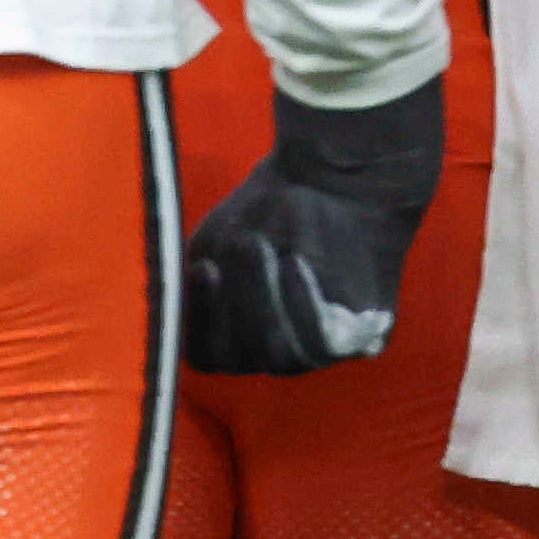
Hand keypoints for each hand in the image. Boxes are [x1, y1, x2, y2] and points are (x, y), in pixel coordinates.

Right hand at [180, 78, 446, 376]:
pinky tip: (295, 264)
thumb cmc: (271, 210)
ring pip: (280, 356)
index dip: (200, 320)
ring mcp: (319, 350)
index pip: (206, 355)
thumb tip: (176, 319)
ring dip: (265, 300)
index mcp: (237, 337)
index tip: (202, 267)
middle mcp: (276, 353)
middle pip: (239, 360)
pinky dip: (302, 305)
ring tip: (261, 246)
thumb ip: (194, 287)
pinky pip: (323, 343)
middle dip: (235, 302)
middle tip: (242, 244)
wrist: (339, 178)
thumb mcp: (215, 248)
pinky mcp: (362, 338)